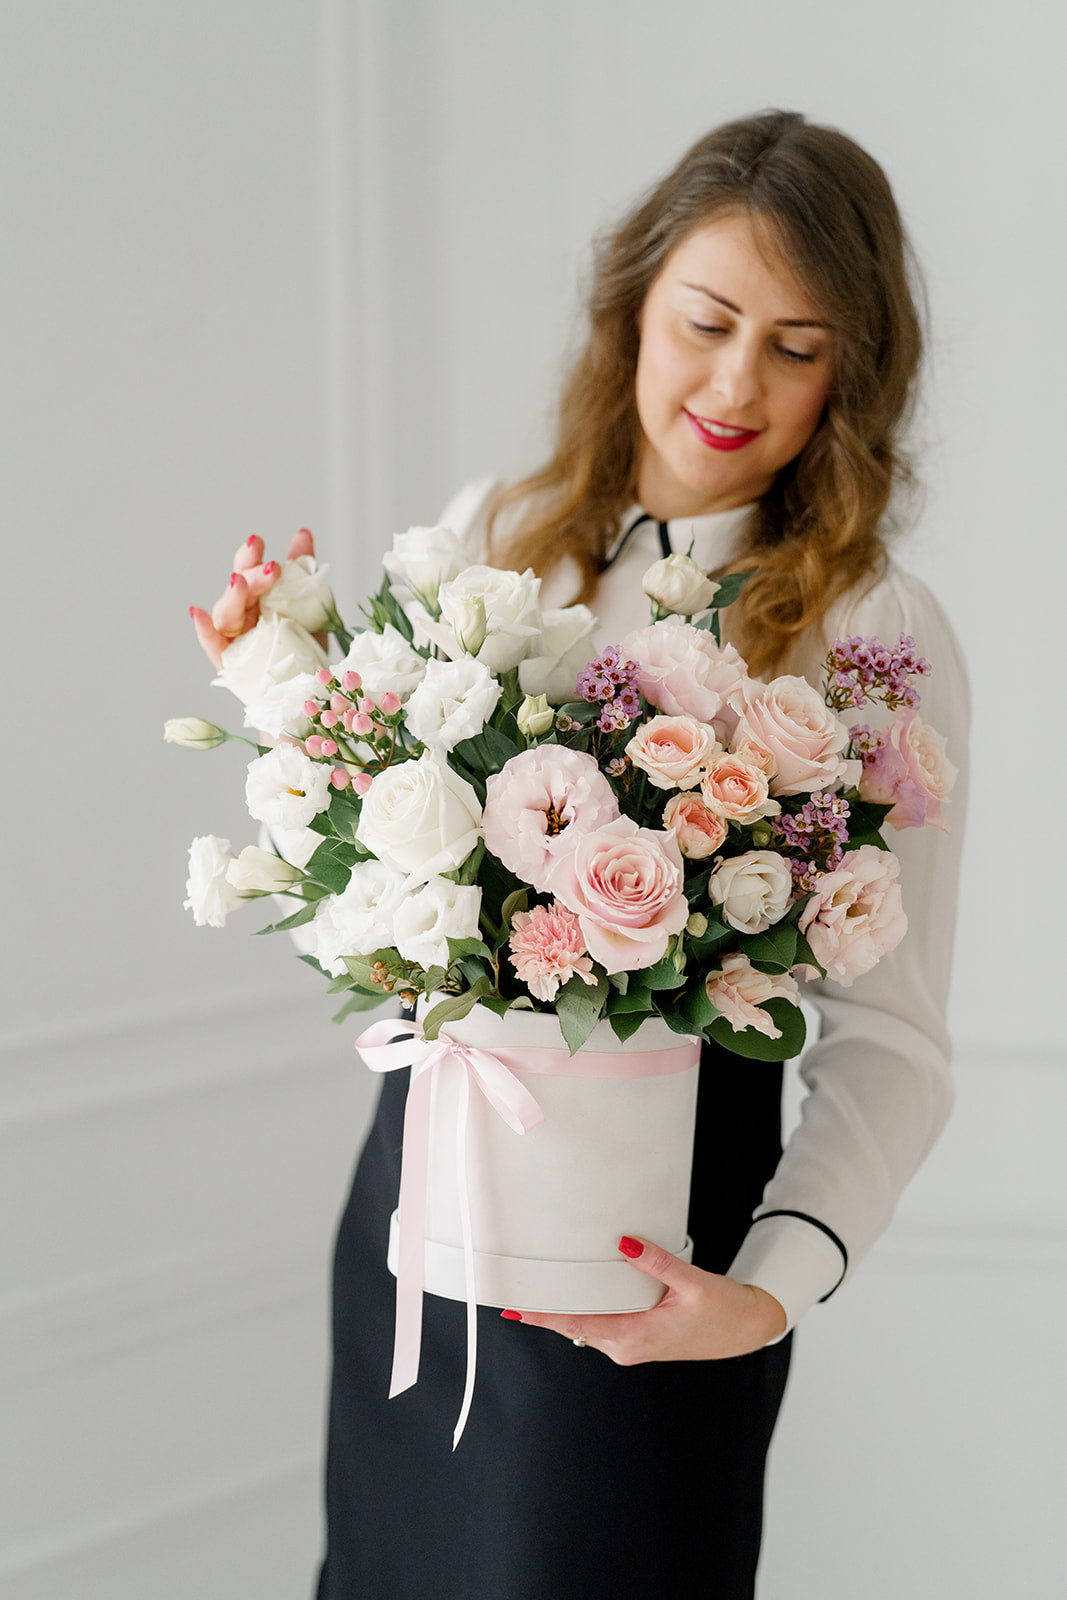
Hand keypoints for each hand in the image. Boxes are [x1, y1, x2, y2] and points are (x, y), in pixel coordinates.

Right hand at [189, 527, 315, 666]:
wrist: (307, 689)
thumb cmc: (304, 648)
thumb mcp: (309, 608)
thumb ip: (302, 573)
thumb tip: (302, 533)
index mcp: (258, 598)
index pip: (248, 571)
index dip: (249, 556)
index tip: (257, 541)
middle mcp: (242, 614)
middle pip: (239, 590)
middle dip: (252, 575)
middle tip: (271, 568)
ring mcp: (233, 637)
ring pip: (225, 613)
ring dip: (232, 596)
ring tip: (239, 583)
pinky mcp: (228, 662)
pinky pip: (212, 645)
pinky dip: (204, 630)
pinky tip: (198, 615)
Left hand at [502, 1235, 787, 1362]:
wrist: (745, 1329)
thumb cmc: (723, 1310)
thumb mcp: (694, 1283)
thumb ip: (657, 1263)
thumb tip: (625, 1243)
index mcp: (637, 1336)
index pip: (579, 1324)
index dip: (545, 1316)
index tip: (516, 1309)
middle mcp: (627, 1347)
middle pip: (575, 1327)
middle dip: (545, 1312)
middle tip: (512, 1294)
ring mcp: (631, 1346)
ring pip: (586, 1328)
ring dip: (562, 1312)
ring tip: (534, 1291)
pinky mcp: (637, 1339)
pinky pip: (600, 1326)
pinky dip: (582, 1312)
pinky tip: (572, 1296)